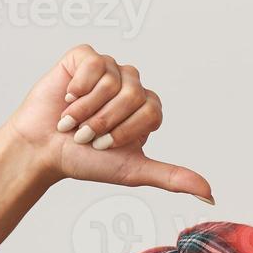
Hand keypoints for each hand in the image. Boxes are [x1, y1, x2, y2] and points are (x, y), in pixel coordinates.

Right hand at [5, 44, 213, 201]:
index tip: (104, 145)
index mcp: (147, 109)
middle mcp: (131, 86)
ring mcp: (109, 69)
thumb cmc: (85, 160)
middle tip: (86, 133)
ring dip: (87, 108)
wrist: (42, 149)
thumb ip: (172, 177)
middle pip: (133, 95)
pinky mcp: (84, 57)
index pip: (151, 112)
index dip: (125, 130)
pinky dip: (77, 86)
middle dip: (104, 121)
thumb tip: (210, 194)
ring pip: (111, 81)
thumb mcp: (133, 170)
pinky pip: (93, 63)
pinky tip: (67, 97)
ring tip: (72, 119)